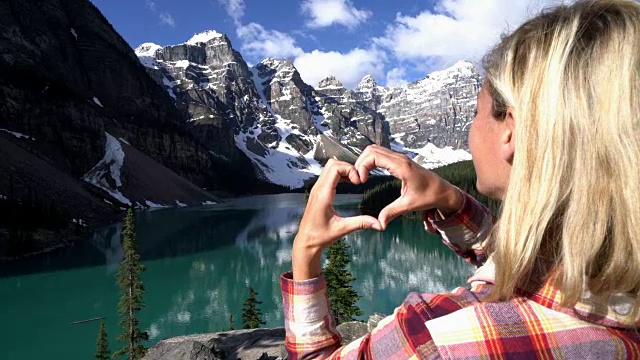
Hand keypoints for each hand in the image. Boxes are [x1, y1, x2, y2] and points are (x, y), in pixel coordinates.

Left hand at [292, 159, 380, 279]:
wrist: (306, 241)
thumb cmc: (319, 236)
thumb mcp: (342, 229)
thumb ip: (360, 223)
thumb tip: (378, 223)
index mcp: (323, 195)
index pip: (335, 168)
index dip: (350, 170)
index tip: (358, 181)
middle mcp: (318, 189)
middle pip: (332, 164)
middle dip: (348, 167)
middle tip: (358, 179)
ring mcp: (317, 189)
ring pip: (329, 168)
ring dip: (344, 170)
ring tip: (355, 180)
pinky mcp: (318, 192)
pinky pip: (328, 175)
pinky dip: (340, 174)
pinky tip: (348, 183)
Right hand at [355, 145, 462, 228]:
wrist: (443, 191)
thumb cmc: (430, 195)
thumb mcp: (409, 205)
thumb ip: (392, 212)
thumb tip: (379, 223)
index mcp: (401, 166)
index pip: (373, 156)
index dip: (362, 166)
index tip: (361, 181)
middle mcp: (400, 159)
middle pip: (371, 150)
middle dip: (360, 162)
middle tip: (358, 178)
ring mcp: (400, 158)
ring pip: (375, 150)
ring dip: (365, 161)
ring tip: (362, 176)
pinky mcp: (400, 161)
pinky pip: (381, 154)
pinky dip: (371, 161)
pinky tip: (369, 174)